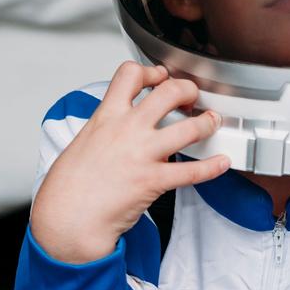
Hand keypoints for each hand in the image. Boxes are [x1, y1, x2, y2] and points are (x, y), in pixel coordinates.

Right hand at [30, 62, 229, 263]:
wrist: (67, 217)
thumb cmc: (70, 186)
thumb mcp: (83, 141)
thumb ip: (107, 127)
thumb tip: (121, 125)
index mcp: (106, 116)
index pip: (130, 74)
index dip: (150, 71)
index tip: (160, 77)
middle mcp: (127, 129)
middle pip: (169, 92)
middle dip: (188, 89)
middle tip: (193, 96)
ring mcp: (142, 154)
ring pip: (189, 128)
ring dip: (207, 123)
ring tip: (212, 122)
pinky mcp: (153, 180)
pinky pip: (192, 171)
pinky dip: (213, 167)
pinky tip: (222, 163)